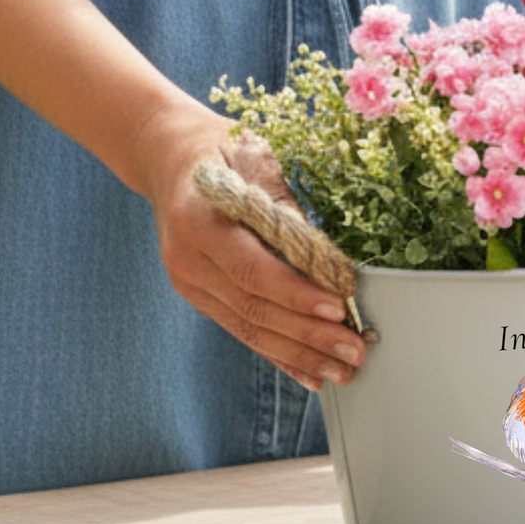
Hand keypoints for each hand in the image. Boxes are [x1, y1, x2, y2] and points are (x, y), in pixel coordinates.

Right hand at [135, 102, 367, 391]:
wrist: (168, 156)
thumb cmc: (223, 150)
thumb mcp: (255, 159)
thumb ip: (284, 207)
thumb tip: (325, 254)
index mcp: (199, 221)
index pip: (254, 270)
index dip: (298, 293)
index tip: (340, 308)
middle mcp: (189, 260)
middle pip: (255, 309)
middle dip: (310, 335)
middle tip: (355, 351)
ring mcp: (190, 283)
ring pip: (250, 328)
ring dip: (300, 354)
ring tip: (343, 370)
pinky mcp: (200, 295)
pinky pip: (242, 330)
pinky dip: (278, 354)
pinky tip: (309, 373)